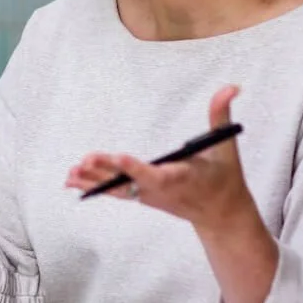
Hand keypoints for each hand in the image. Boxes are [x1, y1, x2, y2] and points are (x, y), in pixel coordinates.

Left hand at [65, 85, 253, 231]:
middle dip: (107, 172)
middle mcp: (162, 189)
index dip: (137, 168)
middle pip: (130, 182)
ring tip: (70, 172)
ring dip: (93, 181)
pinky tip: (72, 180)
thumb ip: (221, 115)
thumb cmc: (224, 178)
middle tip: (84, 160)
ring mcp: (149, 196)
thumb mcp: (226, 146)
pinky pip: (115, 193)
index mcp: (183, 176)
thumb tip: (232, 86)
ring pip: (118, 189)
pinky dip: (93, 187)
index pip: (157, 174)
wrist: (221, 215)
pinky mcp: (142, 197)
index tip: (120, 157)